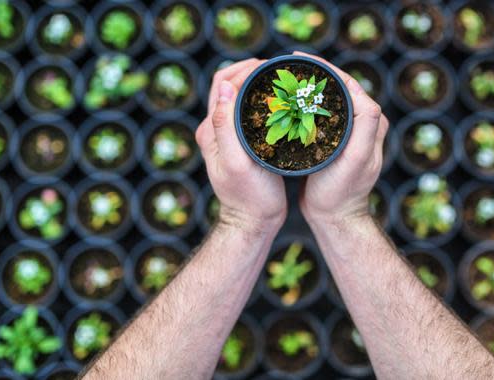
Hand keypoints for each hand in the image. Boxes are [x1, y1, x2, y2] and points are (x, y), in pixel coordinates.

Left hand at [196, 59, 287, 233]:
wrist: (252, 223)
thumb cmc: (249, 198)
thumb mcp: (238, 163)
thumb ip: (226, 126)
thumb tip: (225, 88)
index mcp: (210, 130)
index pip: (222, 83)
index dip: (245, 69)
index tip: (272, 69)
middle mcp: (215, 130)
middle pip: (229, 85)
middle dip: (252, 71)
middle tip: (280, 72)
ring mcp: (226, 137)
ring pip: (239, 97)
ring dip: (258, 85)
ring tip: (283, 83)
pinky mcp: (240, 144)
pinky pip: (248, 113)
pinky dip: (262, 102)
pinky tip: (282, 105)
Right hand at [296, 52, 388, 225]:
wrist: (335, 217)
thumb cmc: (343, 192)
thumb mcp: (356, 160)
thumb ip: (365, 127)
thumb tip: (363, 95)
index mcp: (371, 121)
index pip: (347, 83)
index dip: (324, 67)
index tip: (299, 60)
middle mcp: (363, 123)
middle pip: (337, 87)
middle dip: (313, 73)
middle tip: (287, 67)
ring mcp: (348, 131)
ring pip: (327, 100)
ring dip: (307, 88)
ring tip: (284, 80)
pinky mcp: (335, 140)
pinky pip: (320, 114)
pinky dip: (304, 105)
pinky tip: (286, 103)